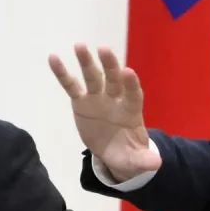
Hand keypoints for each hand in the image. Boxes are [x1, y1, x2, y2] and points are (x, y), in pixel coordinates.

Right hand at [49, 44, 160, 181]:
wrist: (115, 153)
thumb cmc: (128, 154)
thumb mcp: (136, 161)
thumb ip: (144, 161)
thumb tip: (156, 164)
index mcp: (131, 112)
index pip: (133, 95)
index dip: (131, 84)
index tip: (128, 72)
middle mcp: (115, 100)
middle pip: (113, 80)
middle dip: (110, 66)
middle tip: (104, 49)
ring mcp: (98, 99)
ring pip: (93, 78)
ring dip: (87, 62)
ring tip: (79, 46)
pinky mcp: (81, 102)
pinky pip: (71, 86)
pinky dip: (63, 73)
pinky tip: (53, 58)